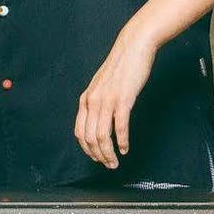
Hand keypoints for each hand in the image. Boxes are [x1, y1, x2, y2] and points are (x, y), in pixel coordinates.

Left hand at [76, 33, 157, 168]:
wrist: (133, 48)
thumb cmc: (121, 68)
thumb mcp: (103, 86)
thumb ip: (99, 102)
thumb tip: (100, 120)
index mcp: (86, 99)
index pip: (80, 132)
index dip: (87, 149)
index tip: (97, 158)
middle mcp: (92, 100)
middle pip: (89, 137)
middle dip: (98, 155)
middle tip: (109, 165)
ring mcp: (107, 100)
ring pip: (102, 135)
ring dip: (108, 153)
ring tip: (115, 162)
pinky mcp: (123, 98)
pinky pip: (120, 126)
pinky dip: (122, 141)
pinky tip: (125, 149)